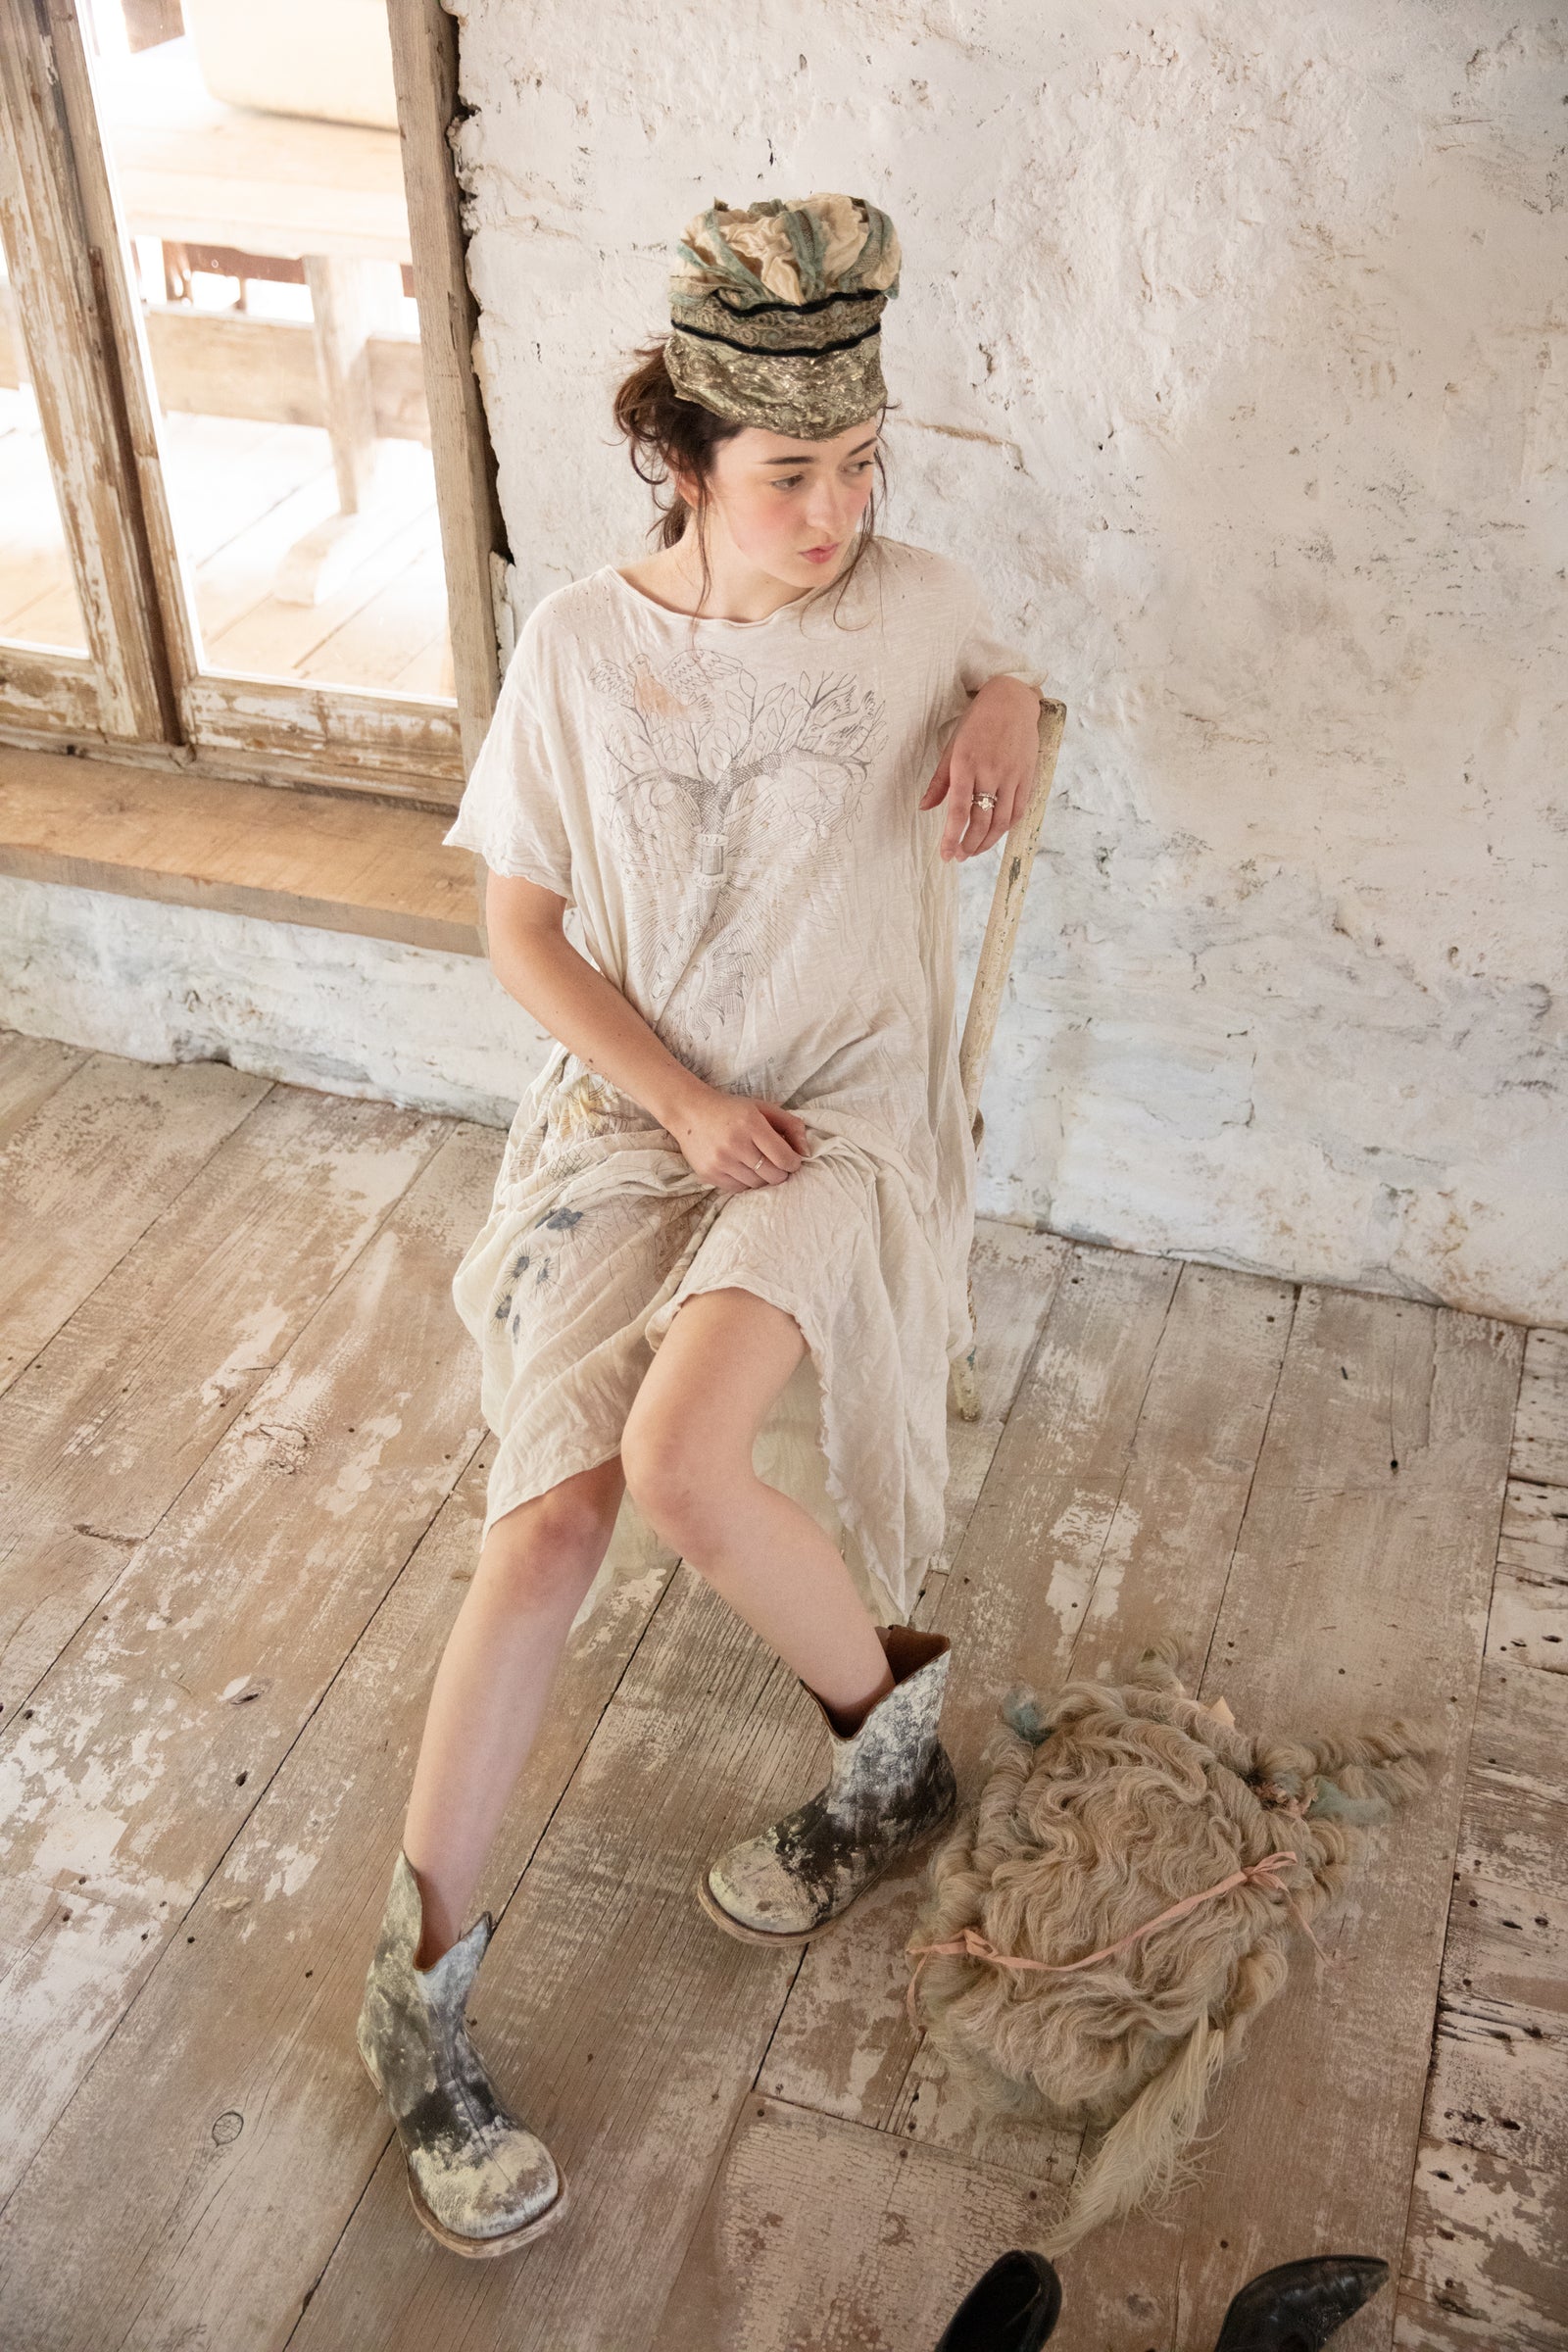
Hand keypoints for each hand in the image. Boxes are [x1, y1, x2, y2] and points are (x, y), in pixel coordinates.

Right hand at [663, 1080, 810, 1193]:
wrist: (689, 1112)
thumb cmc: (730, 1110)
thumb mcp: (762, 1108)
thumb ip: (790, 1124)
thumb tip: (807, 1151)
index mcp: (751, 1124)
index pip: (784, 1158)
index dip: (794, 1163)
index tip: (792, 1159)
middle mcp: (735, 1144)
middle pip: (773, 1175)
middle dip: (781, 1172)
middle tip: (778, 1164)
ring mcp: (720, 1162)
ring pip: (757, 1184)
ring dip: (763, 1178)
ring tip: (759, 1164)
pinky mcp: (709, 1174)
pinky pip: (739, 1188)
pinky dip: (746, 1182)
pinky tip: (743, 1169)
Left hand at [918, 675, 1039, 859]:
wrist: (1012, 701)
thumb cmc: (978, 722)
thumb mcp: (953, 746)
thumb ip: (940, 781)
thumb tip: (924, 807)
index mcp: (966, 764)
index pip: (958, 810)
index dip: (951, 837)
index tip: (945, 855)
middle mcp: (990, 772)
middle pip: (981, 821)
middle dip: (969, 844)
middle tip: (959, 856)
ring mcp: (1012, 776)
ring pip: (1001, 821)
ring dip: (987, 842)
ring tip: (973, 851)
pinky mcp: (1027, 777)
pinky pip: (1018, 811)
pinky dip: (1006, 828)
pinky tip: (994, 834)